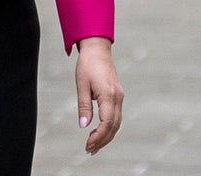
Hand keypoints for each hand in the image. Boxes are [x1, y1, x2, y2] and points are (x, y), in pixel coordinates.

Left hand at [75, 36, 123, 154]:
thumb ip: (84, 106)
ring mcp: (119, 98)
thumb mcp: (81, 85)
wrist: (97, 50)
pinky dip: (109, 127)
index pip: (107, 123)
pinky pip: (116, 116)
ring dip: (106, 136)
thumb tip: (83, 126)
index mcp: (109, 95)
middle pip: (113, 126)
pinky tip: (99, 132)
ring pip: (116, 123)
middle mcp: (117, 98)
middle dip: (102, 140)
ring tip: (93, 146)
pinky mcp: (117, 96)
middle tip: (89, 150)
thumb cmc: (87, 65)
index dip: (98, 137)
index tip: (88, 145)